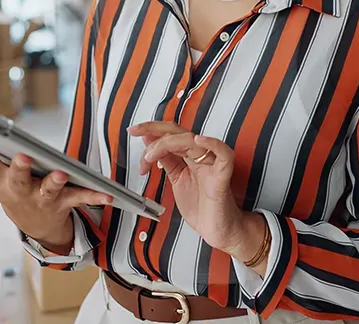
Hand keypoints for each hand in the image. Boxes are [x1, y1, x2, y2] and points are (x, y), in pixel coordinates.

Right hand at [0, 131, 111, 251]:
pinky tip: (107, 194)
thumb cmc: (14, 192)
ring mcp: (44, 198)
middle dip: (18, 168)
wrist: (37, 227)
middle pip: (17, 177)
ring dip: (55, 182)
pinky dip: (94, 195)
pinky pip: (81, 197)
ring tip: (62, 174)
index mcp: (1, 180)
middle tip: (21, 157)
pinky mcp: (66, 201)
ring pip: (49, 189)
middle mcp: (21, 190)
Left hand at [128, 122, 264, 263]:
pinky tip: (199, 140)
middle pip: (179, 132)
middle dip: (154, 128)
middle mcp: (200, 157)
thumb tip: (150, 143)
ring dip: (167, 143)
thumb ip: (166, 161)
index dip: (151, 130)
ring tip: (150, 156)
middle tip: (136, 131)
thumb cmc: (202, 208)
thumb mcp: (176, 180)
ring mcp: (211, 166)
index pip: (170, 134)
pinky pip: (224, 155)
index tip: (134, 132)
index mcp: (190, 157)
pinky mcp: (221, 177)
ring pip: (192, 141)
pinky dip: (213, 144)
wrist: (217, 230)